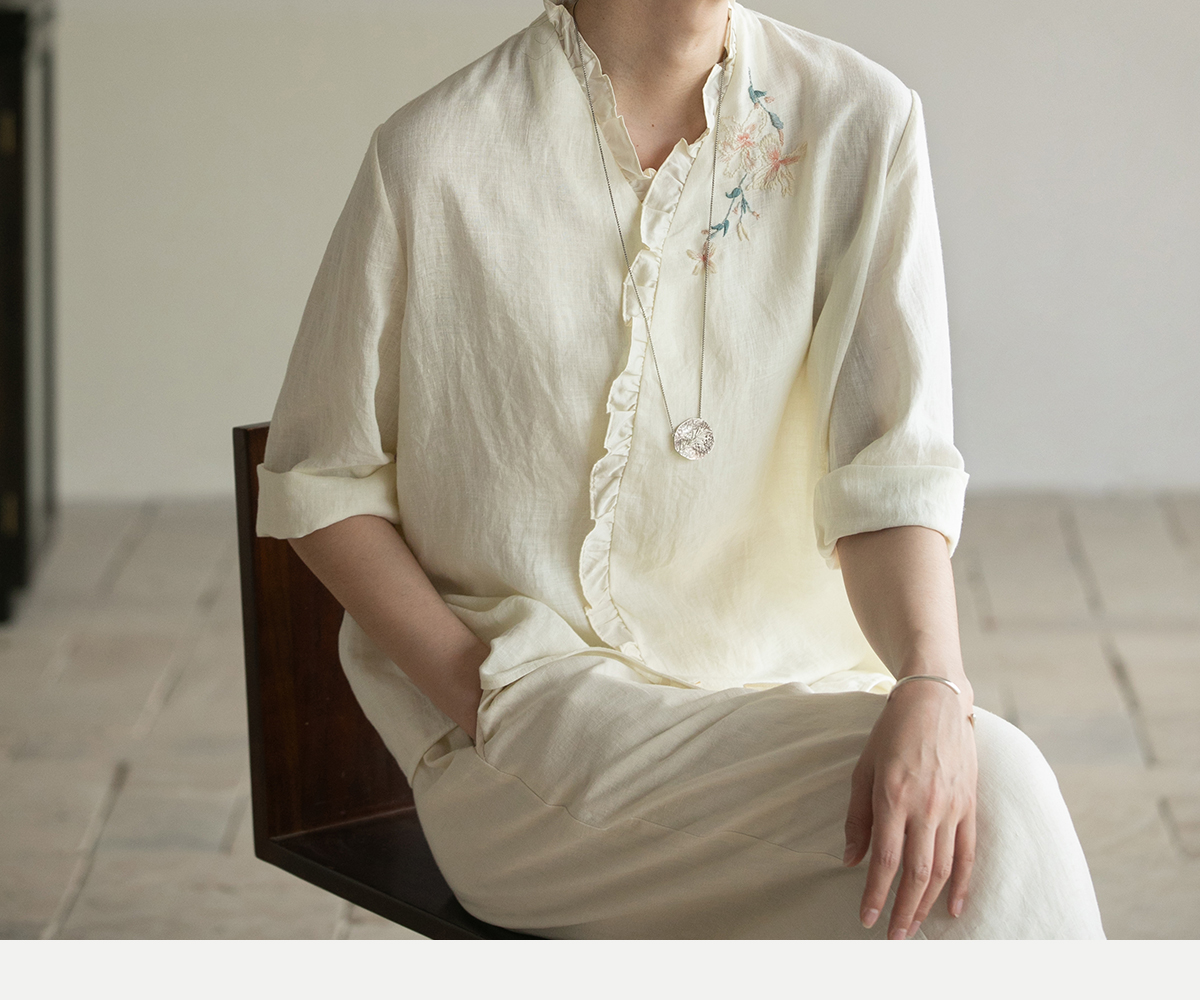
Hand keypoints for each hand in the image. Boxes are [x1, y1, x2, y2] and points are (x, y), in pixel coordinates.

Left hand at [842, 680, 977, 938]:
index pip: (885, 860)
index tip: (865, 918)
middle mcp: (925, 807)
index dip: (875, 894)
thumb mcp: (864, 768)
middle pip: (917, 873)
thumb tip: (852, 860)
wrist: (934, 700)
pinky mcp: (969, 805)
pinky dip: (962, 885)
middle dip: (903, 910)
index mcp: (893, 797)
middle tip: (892, 937)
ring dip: (928, 904)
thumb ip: (858, 817)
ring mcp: (951, 807)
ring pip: (943, 869)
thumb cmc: (891, 732)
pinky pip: (968, 853)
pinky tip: (954, 908)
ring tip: (914, 928)